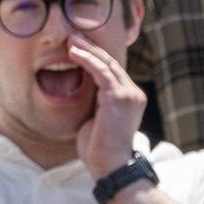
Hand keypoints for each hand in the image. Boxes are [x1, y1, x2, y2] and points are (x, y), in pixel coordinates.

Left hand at [68, 37, 147, 179]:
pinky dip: (86, 60)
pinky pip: (101, 71)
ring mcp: (128, 94)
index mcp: (130, 98)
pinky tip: (73, 53)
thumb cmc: (100, 149)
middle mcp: (133, 93)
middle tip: (74, 36)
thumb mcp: (97, 119)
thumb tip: (82, 90)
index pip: (113, 71)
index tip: (79, 47)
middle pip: (111, 62)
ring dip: (87, 49)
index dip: (96, 57)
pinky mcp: (118, 96)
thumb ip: (95, 102)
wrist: (110, 167)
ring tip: (71, 40)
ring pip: (106, 63)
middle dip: (91, 47)